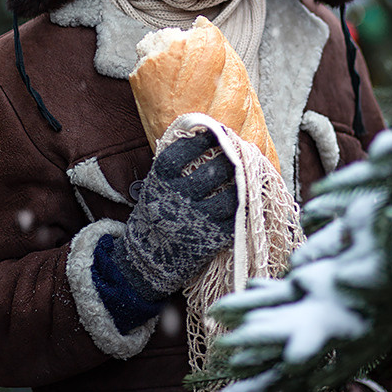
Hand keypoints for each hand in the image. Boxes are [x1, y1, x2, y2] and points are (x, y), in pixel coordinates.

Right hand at [114, 129, 236, 299]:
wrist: (148, 258)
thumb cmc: (155, 213)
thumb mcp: (155, 185)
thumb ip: (176, 165)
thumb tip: (206, 137)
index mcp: (161, 180)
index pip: (185, 150)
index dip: (203, 139)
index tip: (214, 133)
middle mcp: (178, 198)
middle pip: (214, 171)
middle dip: (229, 158)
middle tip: (235, 152)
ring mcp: (197, 220)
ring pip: (230, 195)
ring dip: (240, 183)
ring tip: (242, 175)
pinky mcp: (212, 238)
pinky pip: (235, 217)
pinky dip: (243, 205)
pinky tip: (243, 197)